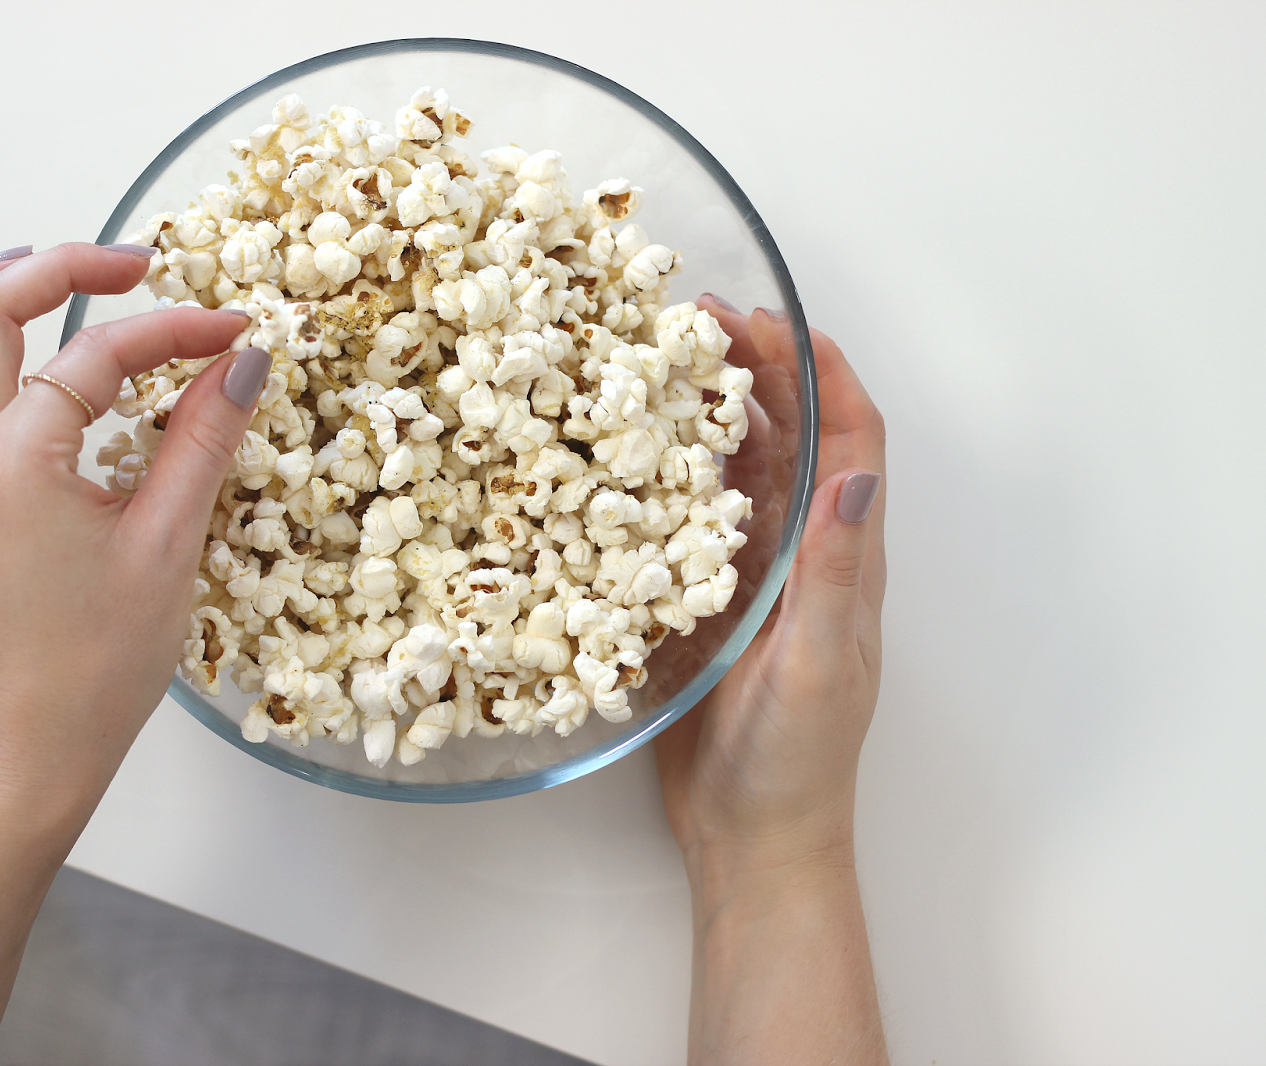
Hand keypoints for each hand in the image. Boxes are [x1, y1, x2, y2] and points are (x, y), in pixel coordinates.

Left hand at [0, 242, 266, 813]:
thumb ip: (203, 438)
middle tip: (134, 263)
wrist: (32, 746)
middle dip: (61, 266)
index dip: (173, 330)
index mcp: (14, 462)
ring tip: (31, 268)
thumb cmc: (98, 665)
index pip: (96, 357)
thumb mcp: (169, 543)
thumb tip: (242, 362)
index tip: (231, 329)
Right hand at [656, 299, 886, 867]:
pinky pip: (694, 520)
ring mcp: (755, 575)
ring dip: (717, 411)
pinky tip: (637, 450)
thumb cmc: (794, 761)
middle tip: (701, 321)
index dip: (823, 369)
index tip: (776, 318)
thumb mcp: (817, 663)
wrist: (751, 836)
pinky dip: (674, 474)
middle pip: (795, 436)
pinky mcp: (709, 602)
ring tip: (668, 361)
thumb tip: (854, 473)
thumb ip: (830, 572)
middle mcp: (803, 553)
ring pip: (744, 470)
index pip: (851, 438)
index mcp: (844, 558)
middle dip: (761, 369)